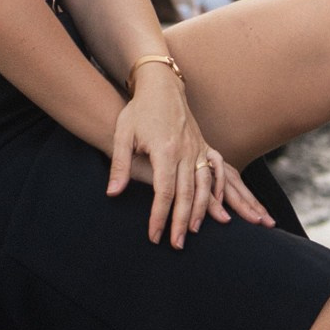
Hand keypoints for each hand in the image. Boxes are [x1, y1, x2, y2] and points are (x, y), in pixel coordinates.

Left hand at [107, 63, 272, 246]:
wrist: (161, 85)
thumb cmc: (139, 110)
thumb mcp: (123, 135)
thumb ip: (120, 166)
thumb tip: (112, 193)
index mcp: (166, 150)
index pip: (164, 191)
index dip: (159, 216)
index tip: (154, 236)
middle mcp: (186, 151)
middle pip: (186, 194)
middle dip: (180, 222)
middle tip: (175, 245)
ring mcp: (198, 148)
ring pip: (204, 186)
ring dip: (200, 212)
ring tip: (192, 232)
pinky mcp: (204, 146)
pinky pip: (216, 173)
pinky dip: (217, 192)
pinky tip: (215, 208)